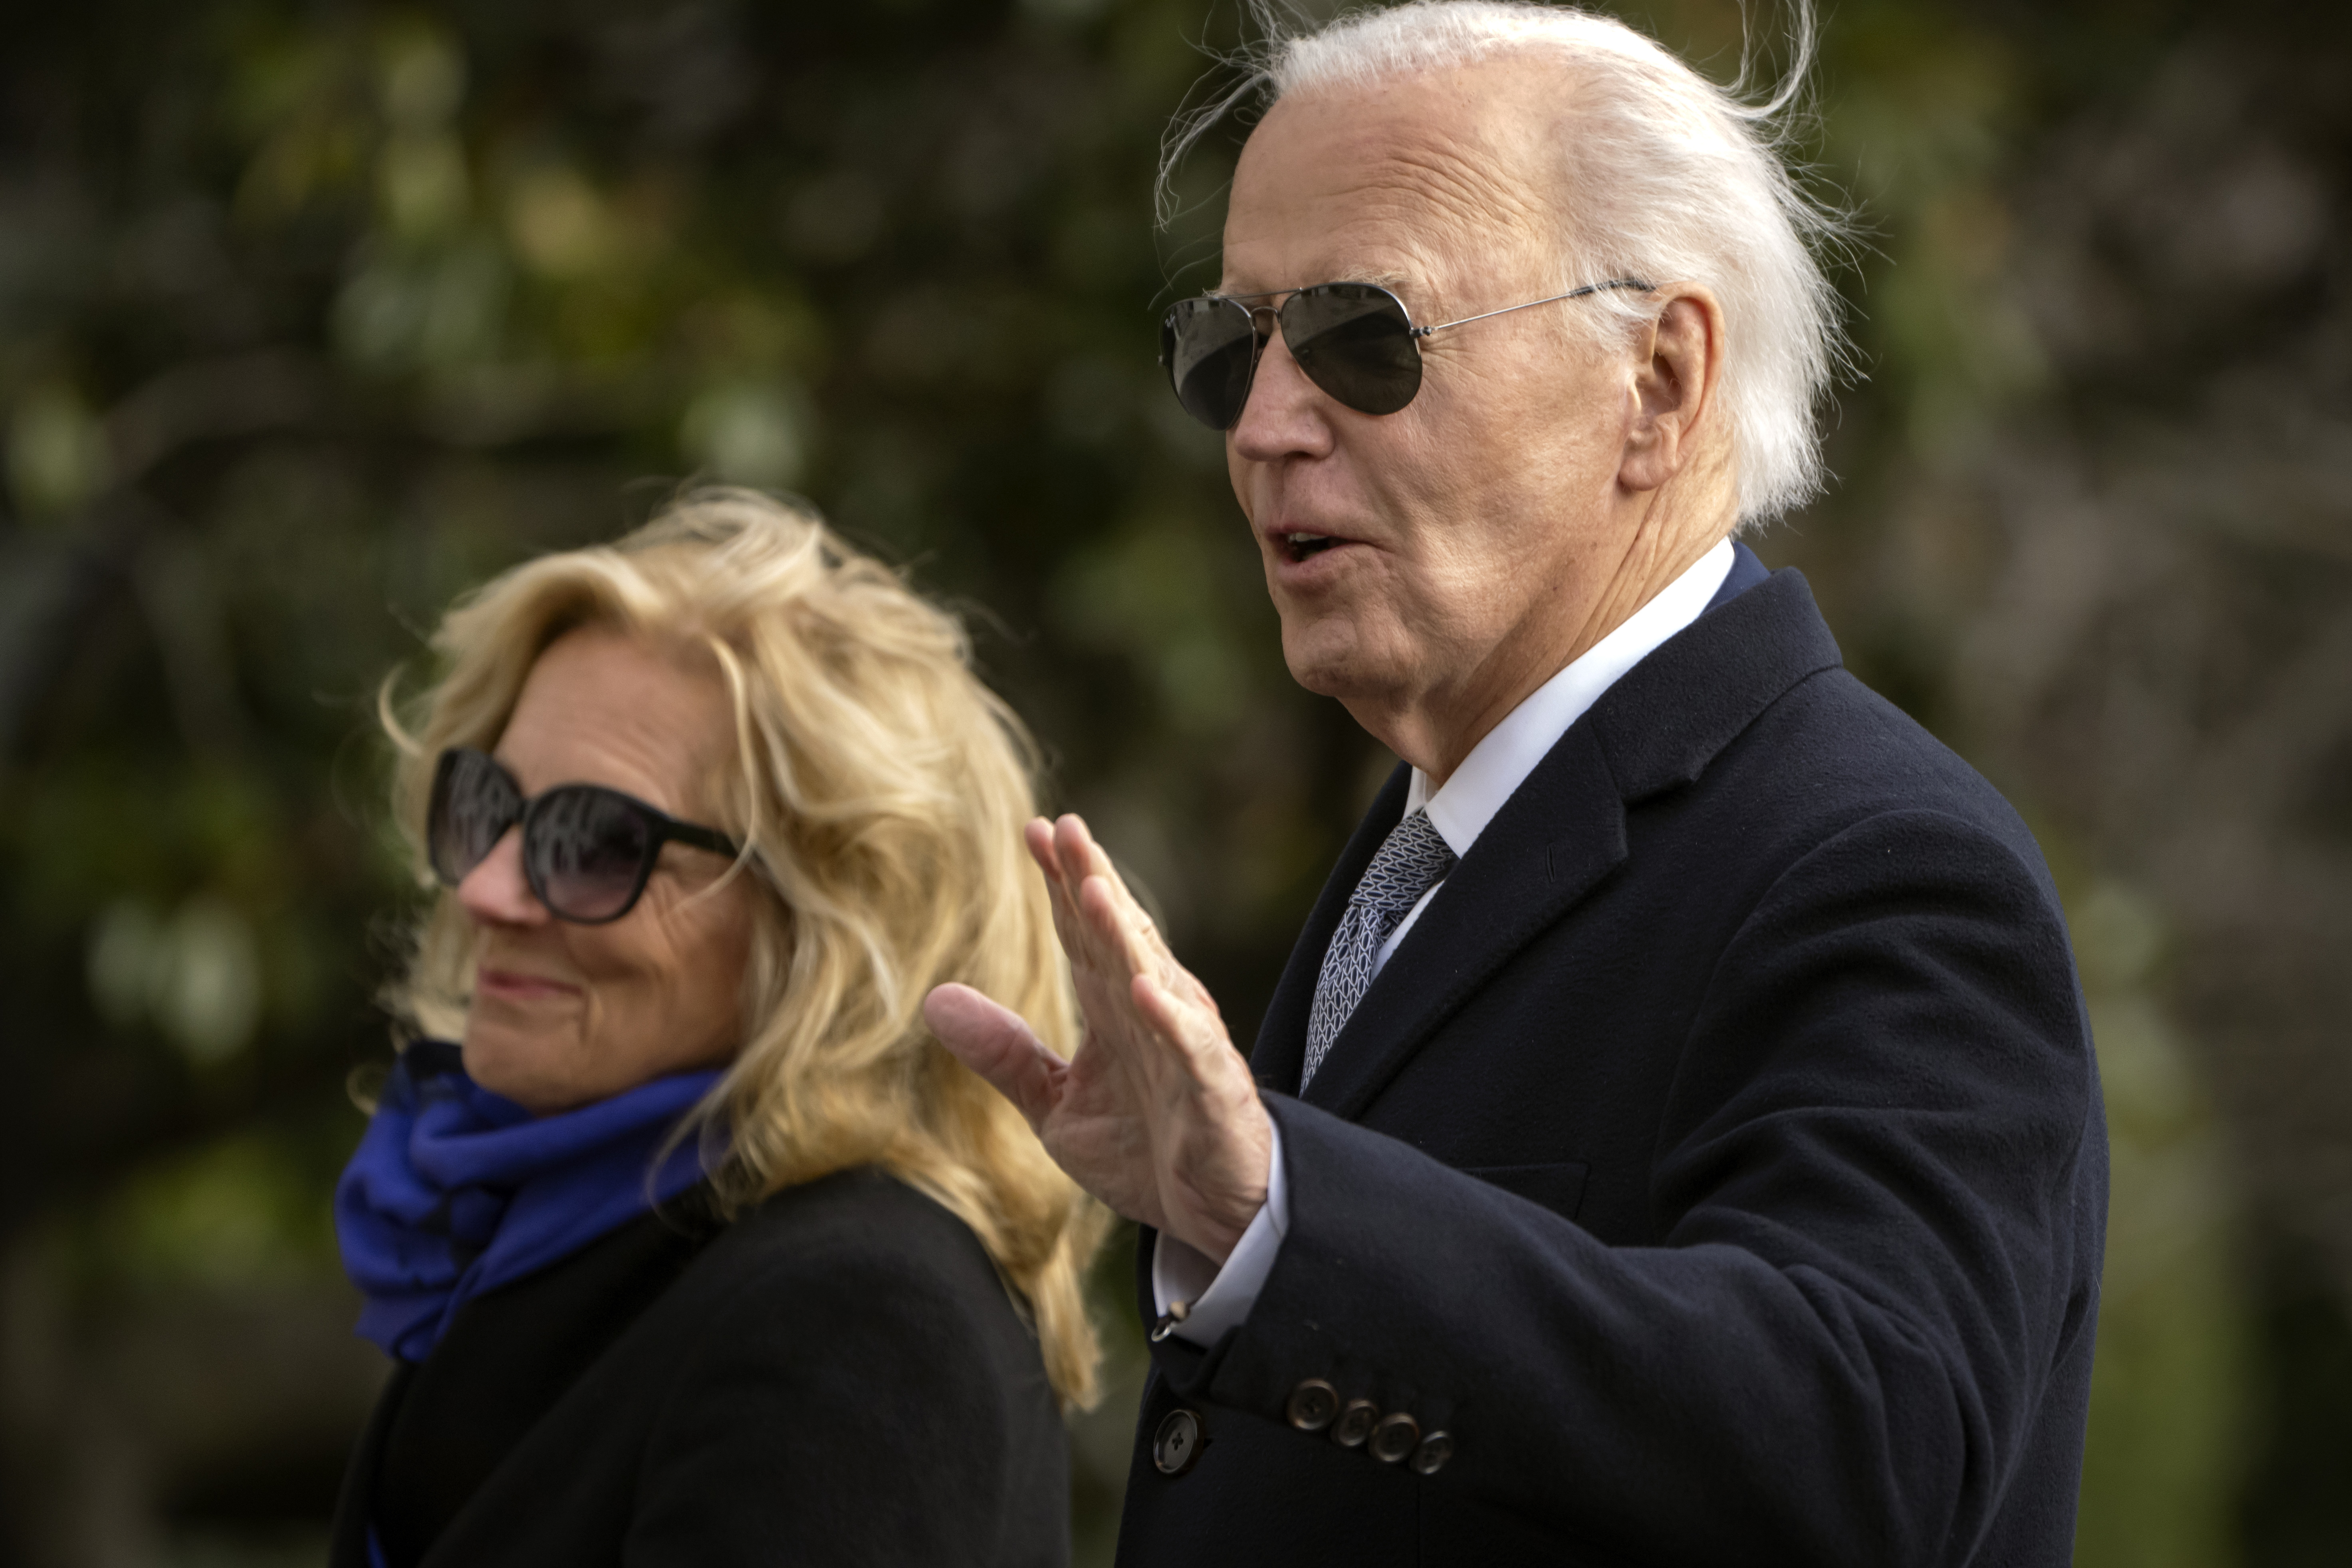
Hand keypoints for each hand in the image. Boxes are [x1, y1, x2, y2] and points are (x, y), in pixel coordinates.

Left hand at [923, 814, 1273, 1262]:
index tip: (1035, 830)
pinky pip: (1190, 1048)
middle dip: (1091, 880)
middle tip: (1065, 827)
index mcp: (1114, 1010)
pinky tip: (1144, 988)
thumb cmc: (1145, 1149)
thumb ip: (1002, 1053)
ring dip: (1125, 933)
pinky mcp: (1212, 1090)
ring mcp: (1184, 1047)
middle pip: (1117, 936)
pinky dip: (1170, 1019)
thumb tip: (933, 999)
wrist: (1215, 1214)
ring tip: (1094, 887)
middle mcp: (1151, 1013)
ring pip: (1152, 977)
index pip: (1083, 933)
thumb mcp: (1055, 1104)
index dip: (1060, 883)